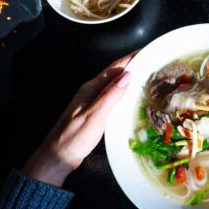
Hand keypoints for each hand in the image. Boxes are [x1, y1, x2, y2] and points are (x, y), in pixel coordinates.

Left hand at [22, 52, 135, 186]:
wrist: (58, 157)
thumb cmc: (75, 137)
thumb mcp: (95, 116)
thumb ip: (110, 95)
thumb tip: (127, 75)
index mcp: (90, 89)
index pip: (113, 69)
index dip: (129, 59)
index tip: (145, 51)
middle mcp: (90, 92)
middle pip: (113, 75)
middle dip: (131, 66)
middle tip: (150, 63)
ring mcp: (91, 102)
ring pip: (113, 86)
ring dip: (128, 80)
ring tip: (145, 77)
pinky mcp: (93, 113)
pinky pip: (111, 98)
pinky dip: (123, 94)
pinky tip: (131, 98)